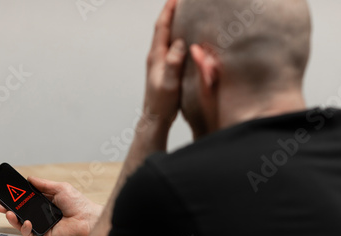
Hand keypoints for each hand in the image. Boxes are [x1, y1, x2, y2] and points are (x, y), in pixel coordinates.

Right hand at [0, 176, 102, 235]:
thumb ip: (43, 184)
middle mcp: (41, 213)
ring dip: (13, 219)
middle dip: (8, 209)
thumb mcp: (60, 188)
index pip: (26, 199)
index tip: (5, 193)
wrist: (88, 219)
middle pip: (21, 212)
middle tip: (1, 206)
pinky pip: (30, 234)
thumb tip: (29, 178)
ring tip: (9, 213)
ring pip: (22, 224)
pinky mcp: (44, 235)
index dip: (15, 197)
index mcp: (45, 201)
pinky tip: (26, 222)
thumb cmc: (78, 203)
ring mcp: (42, 225)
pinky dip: (25, 228)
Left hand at [142, 0, 185, 126]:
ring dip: (173, 23)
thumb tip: (179, 42)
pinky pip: (170, 47)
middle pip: (162, 28)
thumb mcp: (169, 82)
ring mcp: (158, 63)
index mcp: (156, 56)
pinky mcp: (164, 69)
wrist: (155, 117)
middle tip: (182, 1)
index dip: (168, 10)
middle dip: (171, 12)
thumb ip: (173, 62)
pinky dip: (177, 37)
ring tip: (185, 13)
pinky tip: (185, 39)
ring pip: (166, 37)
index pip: (161, 27)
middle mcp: (155, 56)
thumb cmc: (162, 103)